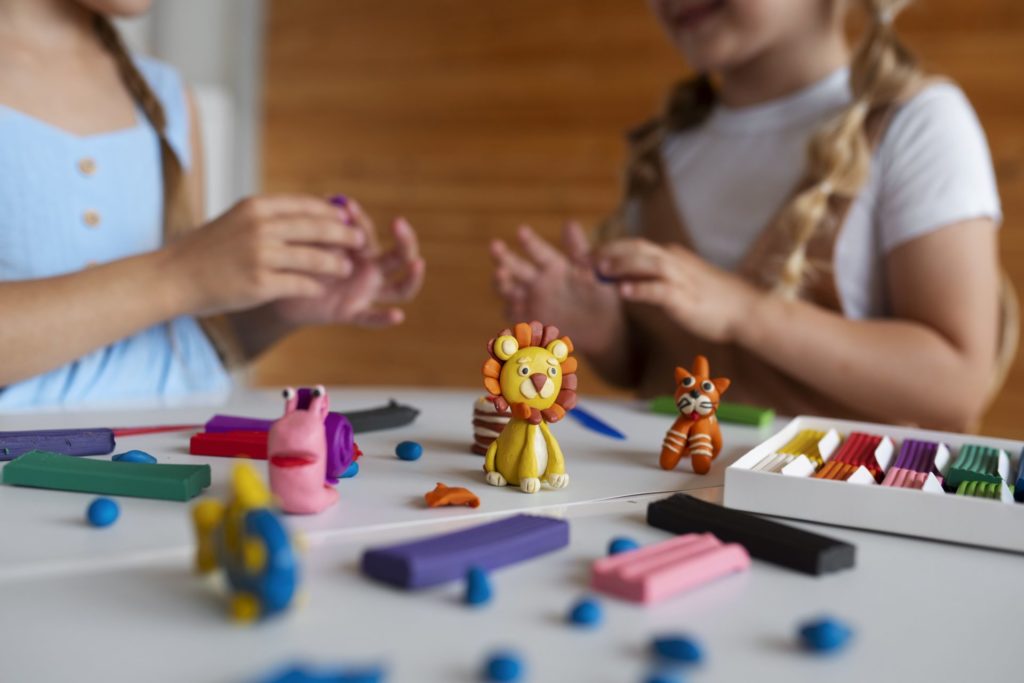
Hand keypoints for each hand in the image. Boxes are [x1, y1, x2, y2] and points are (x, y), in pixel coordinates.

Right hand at [165, 195, 364, 315]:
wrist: (174, 277)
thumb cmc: (206, 251)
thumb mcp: (237, 220)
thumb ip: (268, 217)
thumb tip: (306, 215)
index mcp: (256, 207)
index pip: (305, 205)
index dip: (331, 213)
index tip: (347, 220)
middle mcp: (261, 227)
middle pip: (316, 228)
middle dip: (344, 235)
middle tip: (361, 242)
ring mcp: (261, 256)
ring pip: (314, 257)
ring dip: (336, 263)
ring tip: (347, 268)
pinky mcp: (260, 283)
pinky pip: (300, 284)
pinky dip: (314, 286)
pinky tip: (321, 289)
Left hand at [271, 198, 424, 327]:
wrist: (283, 293)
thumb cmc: (297, 262)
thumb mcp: (308, 243)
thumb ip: (322, 227)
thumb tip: (332, 200)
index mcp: (361, 248)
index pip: (368, 231)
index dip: (359, 219)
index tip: (347, 206)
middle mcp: (371, 269)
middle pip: (400, 256)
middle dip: (404, 240)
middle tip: (399, 223)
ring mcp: (367, 292)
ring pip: (400, 289)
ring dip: (412, 277)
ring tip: (417, 264)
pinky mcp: (354, 312)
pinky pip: (372, 318)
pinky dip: (385, 318)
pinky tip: (397, 316)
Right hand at [490, 222, 622, 355]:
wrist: (601, 328)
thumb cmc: (598, 294)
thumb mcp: (593, 272)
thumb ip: (580, 250)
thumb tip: (570, 223)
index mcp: (553, 265)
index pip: (538, 250)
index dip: (530, 241)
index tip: (521, 230)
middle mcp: (537, 281)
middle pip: (515, 266)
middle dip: (503, 256)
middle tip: (495, 246)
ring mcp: (530, 300)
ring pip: (508, 289)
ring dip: (502, 282)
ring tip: (501, 274)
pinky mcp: (528, 320)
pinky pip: (513, 314)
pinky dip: (510, 309)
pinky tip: (512, 304)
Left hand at [596, 238, 761, 342]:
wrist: (747, 311)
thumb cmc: (716, 300)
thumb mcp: (685, 281)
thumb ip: (661, 275)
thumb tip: (636, 275)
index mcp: (672, 257)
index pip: (635, 245)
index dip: (609, 248)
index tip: (586, 255)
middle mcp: (675, 262)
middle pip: (637, 248)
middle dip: (608, 252)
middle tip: (582, 260)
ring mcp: (682, 279)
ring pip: (647, 263)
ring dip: (621, 265)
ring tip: (599, 271)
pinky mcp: (687, 299)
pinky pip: (660, 290)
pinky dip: (641, 288)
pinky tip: (623, 292)